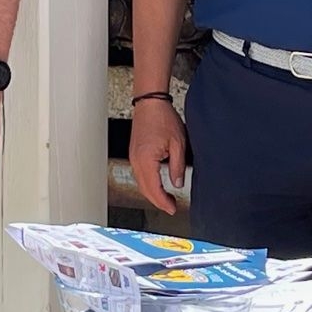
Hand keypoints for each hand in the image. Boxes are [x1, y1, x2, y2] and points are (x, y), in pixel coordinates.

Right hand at [128, 97, 187, 214]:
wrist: (150, 103)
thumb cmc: (163, 118)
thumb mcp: (178, 144)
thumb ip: (177, 166)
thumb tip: (178, 184)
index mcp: (146, 160)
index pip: (154, 189)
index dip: (163, 202)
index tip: (172, 209)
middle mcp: (136, 161)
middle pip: (144, 189)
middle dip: (157, 201)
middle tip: (171, 207)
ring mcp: (133, 157)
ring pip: (141, 183)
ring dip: (152, 193)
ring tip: (166, 198)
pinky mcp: (134, 153)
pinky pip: (139, 174)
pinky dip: (148, 183)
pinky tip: (157, 184)